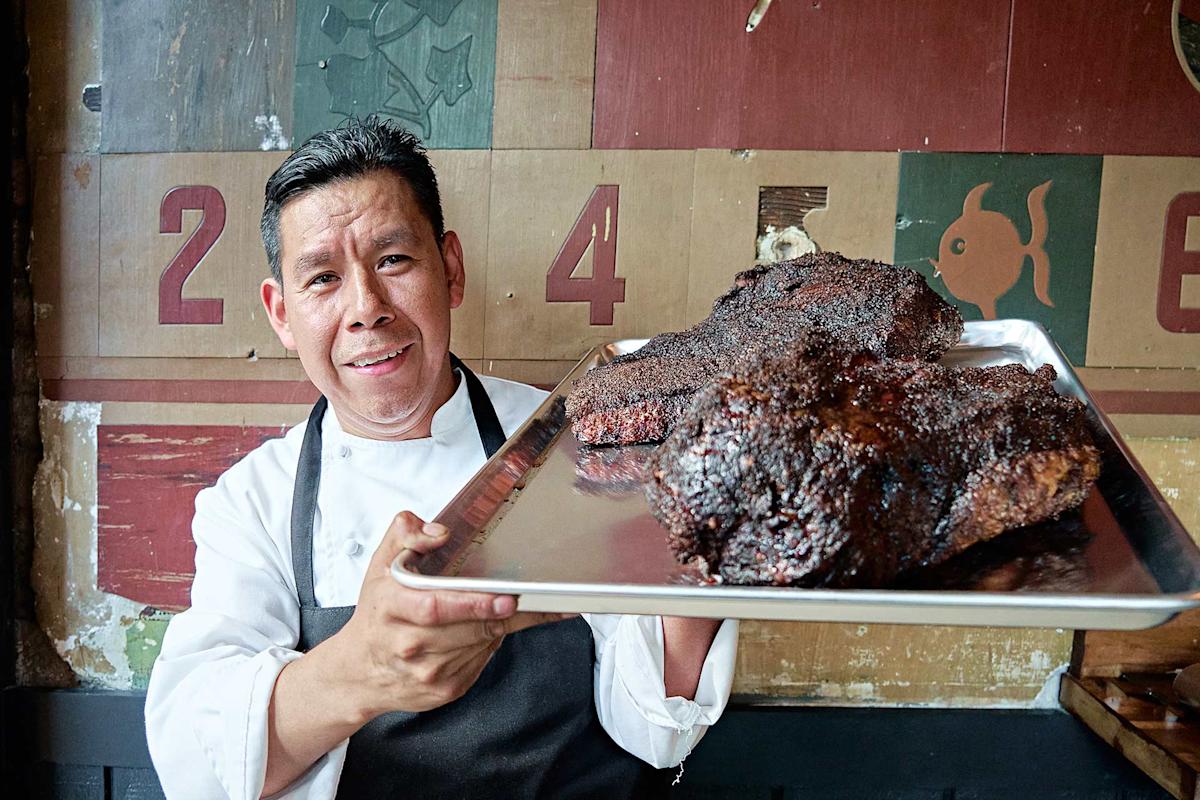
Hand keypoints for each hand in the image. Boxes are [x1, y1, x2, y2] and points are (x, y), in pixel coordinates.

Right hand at [328, 511, 570, 719]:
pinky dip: (491, 644)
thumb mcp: (381, 564)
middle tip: (521, 600)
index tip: (504, 598)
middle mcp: (406, 644)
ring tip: (510, 609)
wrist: (361, 669)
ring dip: (499, 627)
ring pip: (478, 645)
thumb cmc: (378, 613)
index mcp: (390, 608)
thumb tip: (439, 533)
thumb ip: (406, 534)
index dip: (473, 604)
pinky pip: (480, 662)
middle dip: (497, 614)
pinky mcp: (444, 689)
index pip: (435, 607)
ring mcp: (426, 672)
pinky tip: (489, 629)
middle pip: (464, 629)